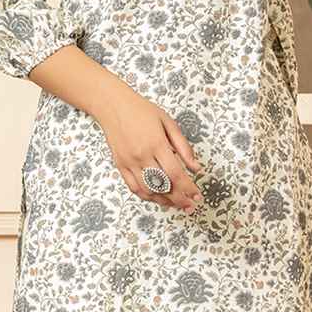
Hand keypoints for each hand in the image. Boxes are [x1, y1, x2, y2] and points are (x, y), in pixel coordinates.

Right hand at [96, 85, 204, 212]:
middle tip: (190, 206)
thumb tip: (196, 167)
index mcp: (156, 144)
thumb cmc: (141, 111)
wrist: (113, 106)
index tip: (197, 196)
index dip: (189, 189)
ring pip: (148, 191)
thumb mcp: (168, 123)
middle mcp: (142, 156)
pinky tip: (157, 198)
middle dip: (179, 199)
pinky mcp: (120, 166)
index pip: (176, 174)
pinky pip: (134, 187)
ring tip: (176, 204)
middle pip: (163, 186)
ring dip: (164, 201)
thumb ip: (183, 147)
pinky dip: (147, 196)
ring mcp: (129, 162)